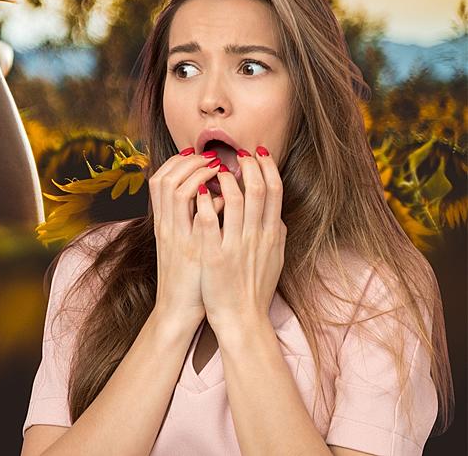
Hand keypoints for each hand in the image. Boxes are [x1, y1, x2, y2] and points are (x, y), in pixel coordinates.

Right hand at [148, 149, 224, 325]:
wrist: (179, 310)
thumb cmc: (188, 277)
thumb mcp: (183, 243)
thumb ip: (193, 218)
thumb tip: (214, 194)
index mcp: (164, 223)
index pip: (160, 179)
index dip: (178, 162)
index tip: (197, 155)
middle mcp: (165, 226)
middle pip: (165, 178)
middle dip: (189, 162)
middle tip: (211, 157)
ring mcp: (176, 237)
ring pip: (176, 189)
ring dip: (198, 174)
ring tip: (219, 170)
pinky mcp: (192, 250)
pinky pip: (199, 216)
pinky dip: (211, 202)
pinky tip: (225, 200)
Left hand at [196, 146, 285, 337]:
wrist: (242, 319)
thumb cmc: (255, 287)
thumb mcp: (274, 259)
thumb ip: (275, 234)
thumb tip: (276, 213)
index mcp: (271, 235)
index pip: (274, 191)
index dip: (267, 168)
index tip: (258, 153)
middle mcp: (257, 237)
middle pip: (257, 189)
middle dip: (248, 165)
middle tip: (237, 152)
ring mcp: (236, 246)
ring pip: (234, 201)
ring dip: (224, 178)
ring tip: (215, 168)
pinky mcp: (215, 256)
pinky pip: (209, 222)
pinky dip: (205, 202)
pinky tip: (197, 190)